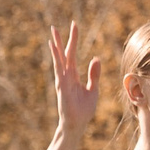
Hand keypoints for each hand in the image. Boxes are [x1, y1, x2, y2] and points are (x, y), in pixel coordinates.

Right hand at [48, 21, 100, 140]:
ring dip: (57, 45)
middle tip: (59, 25)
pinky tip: (54, 48)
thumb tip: (96, 59)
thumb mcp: (93, 89)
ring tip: (54, 31)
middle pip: (64, 53)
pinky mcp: (62, 85)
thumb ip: (94, 74)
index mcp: (73, 76)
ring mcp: (63, 80)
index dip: (73, 41)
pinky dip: (57, 58)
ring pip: (59, 58)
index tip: (74, 27)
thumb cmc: (84, 110)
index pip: (72, 55)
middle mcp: (66, 75)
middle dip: (63, 39)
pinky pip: (59, 68)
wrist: (77, 124)